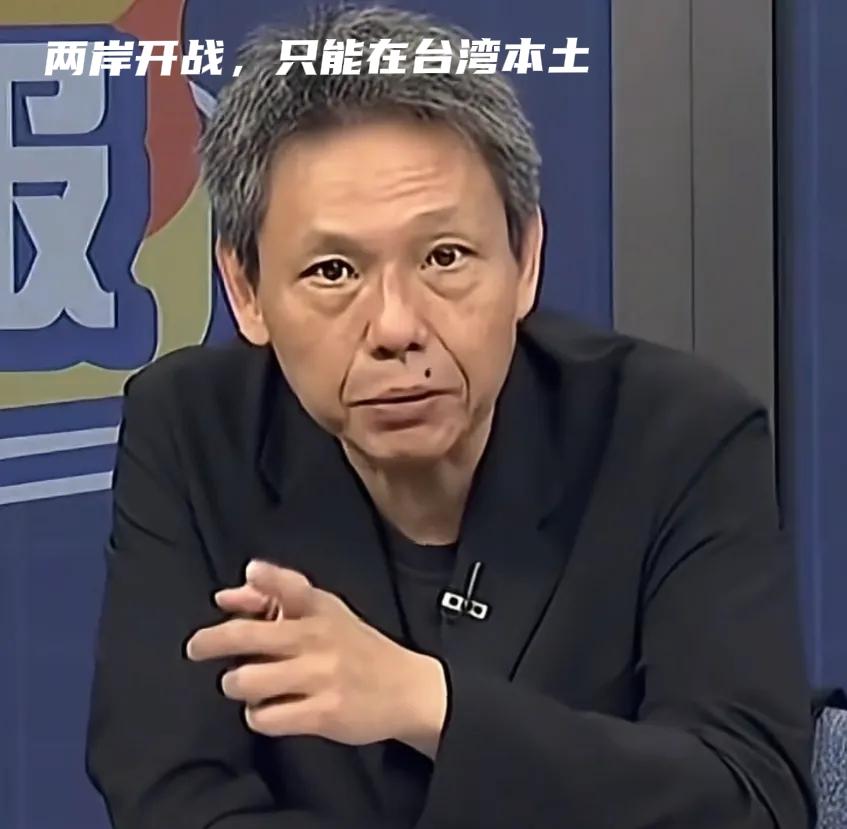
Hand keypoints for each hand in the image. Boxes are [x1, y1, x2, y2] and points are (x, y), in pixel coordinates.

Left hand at [186, 560, 446, 757]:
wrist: (406, 688)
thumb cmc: (355, 646)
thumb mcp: (325, 612)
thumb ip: (276, 598)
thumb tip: (225, 597)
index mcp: (320, 609)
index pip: (293, 587)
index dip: (268, 578)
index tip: (251, 571)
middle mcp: (319, 639)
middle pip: (249, 637)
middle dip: (211, 642)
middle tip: (196, 648)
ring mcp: (321, 677)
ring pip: (247, 681)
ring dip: (237, 684)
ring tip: (246, 684)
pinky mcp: (323, 714)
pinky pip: (265, 717)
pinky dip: (258, 716)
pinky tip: (270, 709)